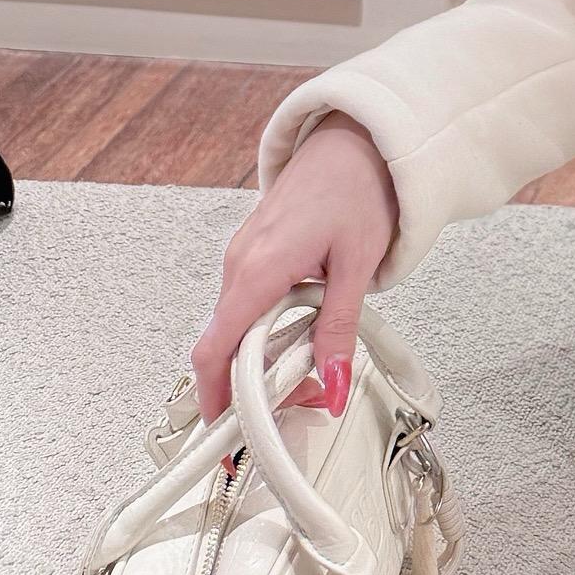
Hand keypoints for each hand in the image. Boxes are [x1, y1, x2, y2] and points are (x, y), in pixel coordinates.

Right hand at [191, 112, 399, 422]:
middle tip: (300, 400)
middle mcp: (240, 262)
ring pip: (239, 325)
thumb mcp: (357, 265)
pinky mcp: (255, 250)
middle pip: (226, 345)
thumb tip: (330, 384)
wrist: (359, 137)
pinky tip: (305, 328)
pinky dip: (269, 327)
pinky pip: (250, 302)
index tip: (227, 437)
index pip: (215, 350)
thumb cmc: (358, 184)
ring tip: (313, 364)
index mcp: (258, 267)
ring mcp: (244, 254)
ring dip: (266, 355)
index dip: (215, 401)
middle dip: (254, 384)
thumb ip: (339, 329)